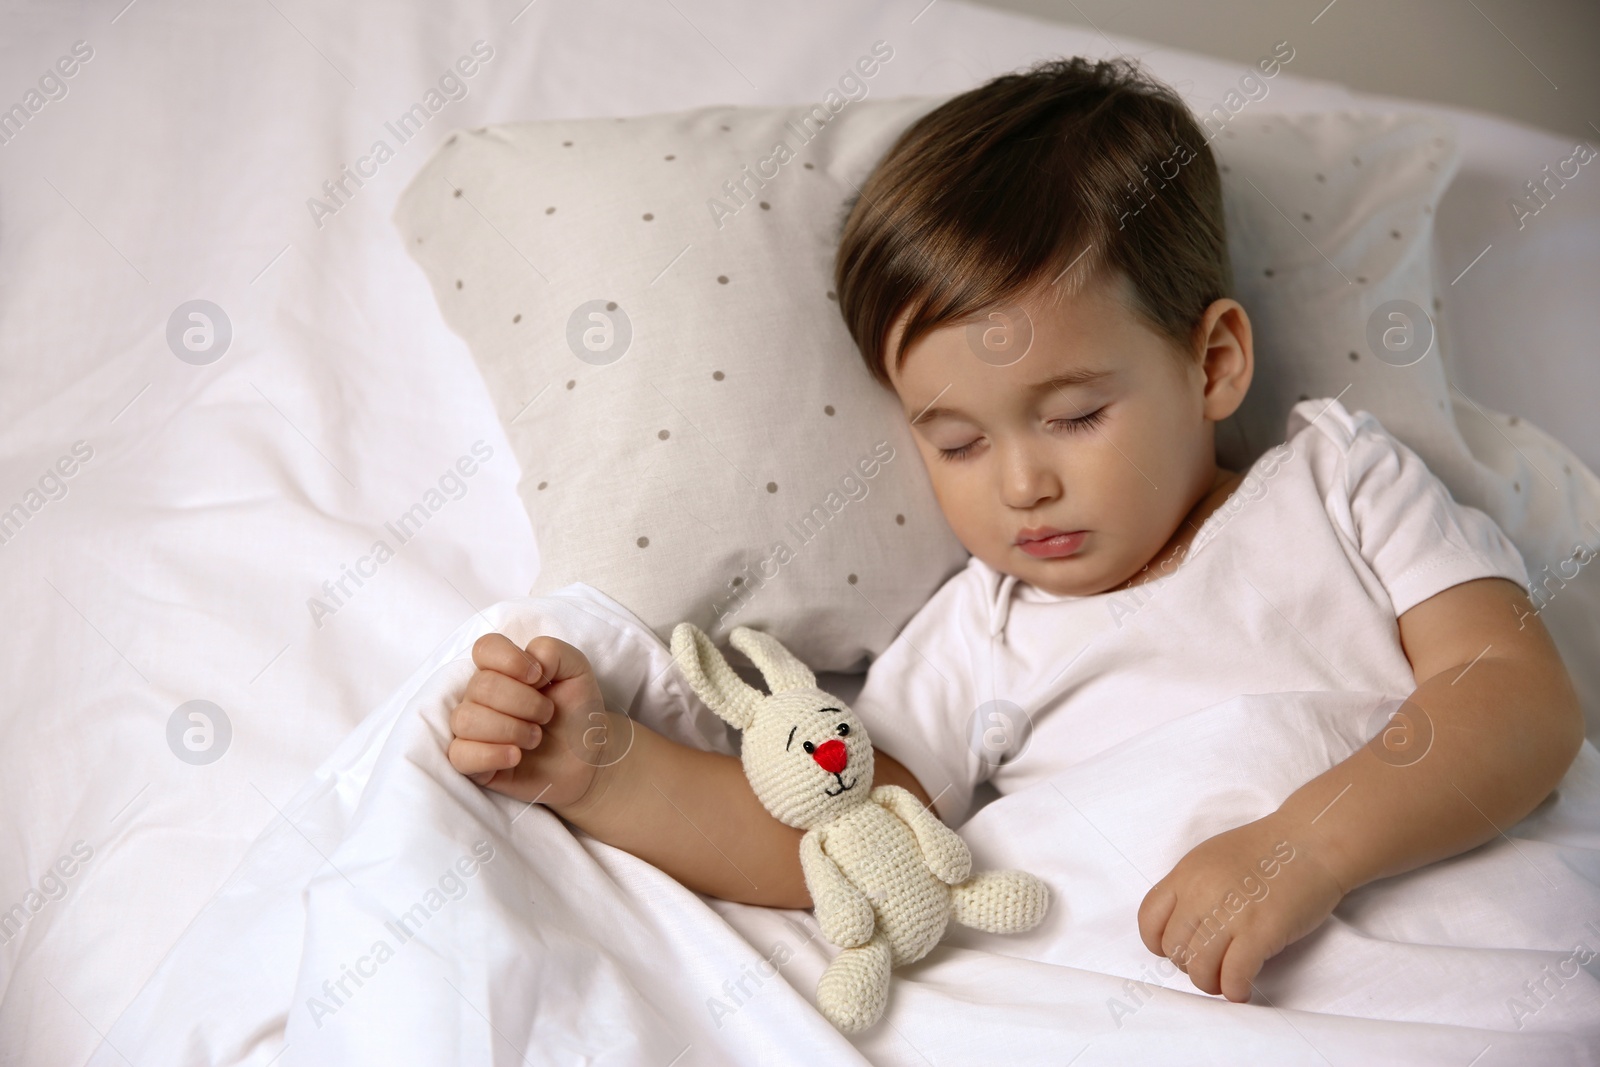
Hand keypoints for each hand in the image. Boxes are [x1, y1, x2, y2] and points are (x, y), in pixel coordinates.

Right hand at [446, 633, 627, 811]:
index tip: (538, 677)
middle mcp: (480, 696)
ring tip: (535, 738)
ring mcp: (472, 729)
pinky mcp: (471, 762)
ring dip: (510, 729)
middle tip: (547, 715)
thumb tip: (529, 658)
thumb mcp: (577, 671)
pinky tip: (516, 756)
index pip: (484, 648)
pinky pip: (460, 755)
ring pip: (466, 719)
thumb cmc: (576, 712)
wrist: (585, 758)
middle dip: (524, 702)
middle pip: (480, 686)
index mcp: (501, 670)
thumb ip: (553, 651)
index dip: (509, 659)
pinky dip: (491, 754)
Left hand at [1137, 814, 1344, 1002]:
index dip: (1159, 943)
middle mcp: (1201, 893)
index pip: (1149, 919)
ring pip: (1200, 969)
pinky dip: (1235, 990)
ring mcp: (1230, 913)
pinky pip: (1234, 975)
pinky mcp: (1261, 931)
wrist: (1311, 841)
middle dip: (1189, 966)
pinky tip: (1242, 990)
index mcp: (1185, 874)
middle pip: (1175, 949)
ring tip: (1225, 981)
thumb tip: (1184, 925)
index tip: (1178, 949)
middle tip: (1210, 966)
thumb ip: (1193, 888)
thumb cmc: (1267, 851)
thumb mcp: (1212, 858)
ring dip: (1210, 983)